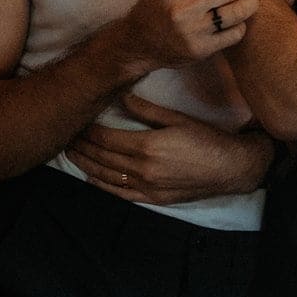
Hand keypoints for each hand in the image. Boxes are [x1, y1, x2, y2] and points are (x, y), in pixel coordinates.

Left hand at [65, 94, 275, 203]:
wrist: (231, 168)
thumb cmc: (207, 139)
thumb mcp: (178, 118)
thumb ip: (147, 110)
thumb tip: (122, 97)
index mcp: (148, 146)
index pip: (106, 139)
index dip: (87, 131)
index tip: (76, 122)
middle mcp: (143, 170)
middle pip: (102, 158)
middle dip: (81, 147)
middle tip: (66, 136)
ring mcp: (147, 187)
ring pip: (107, 177)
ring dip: (86, 165)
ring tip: (71, 154)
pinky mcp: (154, 199)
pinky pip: (121, 194)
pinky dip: (103, 186)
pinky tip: (90, 178)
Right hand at [120, 0, 256, 70]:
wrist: (140, 42)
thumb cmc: (159, 4)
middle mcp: (181, 9)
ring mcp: (191, 32)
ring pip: (235, 13)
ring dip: (248, 5)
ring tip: (249, 0)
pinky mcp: (200, 50)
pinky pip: (233, 34)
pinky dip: (240, 26)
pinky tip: (235, 21)